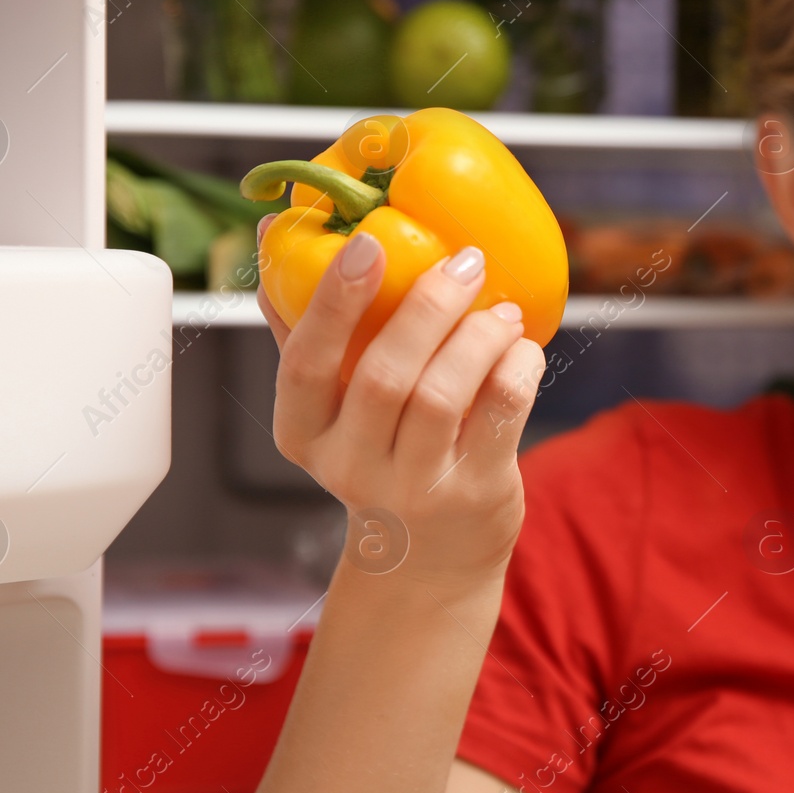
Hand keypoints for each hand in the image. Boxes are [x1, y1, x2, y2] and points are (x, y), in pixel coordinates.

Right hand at [256, 214, 547, 589]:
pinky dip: (516, 367)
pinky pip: (499, 414)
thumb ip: (302, 325)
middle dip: (427, 307)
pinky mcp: (475, 494)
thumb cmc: (377, 453)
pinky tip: (520, 346)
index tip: (369, 242)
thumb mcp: (329, 405)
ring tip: (501, 310)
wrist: (428, 559)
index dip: (334, 302)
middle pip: (383, 376)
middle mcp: (350, 467)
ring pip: (443, 395)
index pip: (303, 364)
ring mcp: (414, 489)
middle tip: (465, 261)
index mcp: (302, 434)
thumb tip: (273, 232)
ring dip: (478, 336)